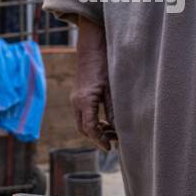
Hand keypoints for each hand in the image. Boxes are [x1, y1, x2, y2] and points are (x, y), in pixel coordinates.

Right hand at [72, 16, 115, 150]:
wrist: (91, 47)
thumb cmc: (104, 64)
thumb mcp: (112, 88)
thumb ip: (114, 109)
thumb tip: (120, 128)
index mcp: (85, 100)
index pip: (90, 128)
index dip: (100, 140)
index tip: (109, 147)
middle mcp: (76, 102)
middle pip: (83, 129)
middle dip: (96, 137)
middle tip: (113, 141)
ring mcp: (75, 99)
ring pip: (81, 123)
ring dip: (95, 130)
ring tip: (111, 131)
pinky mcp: (77, 96)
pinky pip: (82, 115)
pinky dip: (92, 122)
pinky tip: (106, 121)